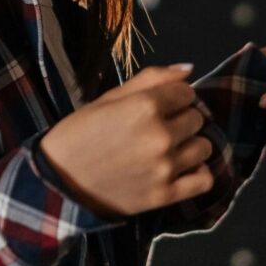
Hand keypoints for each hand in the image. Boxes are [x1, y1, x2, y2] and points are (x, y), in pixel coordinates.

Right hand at [37, 64, 213, 218]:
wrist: (61, 180)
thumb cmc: (80, 133)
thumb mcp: (109, 98)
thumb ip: (151, 79)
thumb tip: (188, 69)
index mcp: (144, 106)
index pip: (187, 93)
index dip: (175, 96)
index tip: (160, 105)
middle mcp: (160, 135)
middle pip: (197, 118)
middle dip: (182, 119)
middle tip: (159, 127)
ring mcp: (165, 167)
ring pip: (204, 147)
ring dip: (190, 145)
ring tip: (169, 148)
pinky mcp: (166, 195)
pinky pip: (204, 180)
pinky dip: (197, 172)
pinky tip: (181, 169)